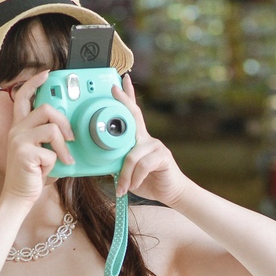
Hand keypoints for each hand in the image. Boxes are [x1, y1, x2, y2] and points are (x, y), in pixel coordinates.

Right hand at [0, 71, 73, 206]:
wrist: (18, 196)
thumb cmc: (33, 174)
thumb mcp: (42, 151)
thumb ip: (50, 137)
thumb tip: (70, 129)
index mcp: (20, 126)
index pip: (24, 97)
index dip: (34, 83)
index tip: (46, 74)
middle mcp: (17, 130)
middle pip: (45, 108)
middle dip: (64, 121)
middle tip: (71, 137)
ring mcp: (19, 140)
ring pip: (51, 129)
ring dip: (63, 146)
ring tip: (66, 158)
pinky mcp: (23, 152)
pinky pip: (50, 151)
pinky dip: (55, 162)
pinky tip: (47, 170)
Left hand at [113, 74, 190, 204]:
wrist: (170, 192)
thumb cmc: (148, 181)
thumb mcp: (128, 172)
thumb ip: (119, 162)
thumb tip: (104, 159)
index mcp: (138, 140)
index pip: (132, 114)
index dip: (128, 97)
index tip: (121, 82)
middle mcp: (147, 138)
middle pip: (134, 117)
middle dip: (123, 101)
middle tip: (113, 89)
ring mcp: (156, 145)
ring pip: (132, 155)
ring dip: (125, 175)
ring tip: (123, 187)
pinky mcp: (163, 155)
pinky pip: (143, 165)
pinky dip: (136, 178)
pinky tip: (135, 185)